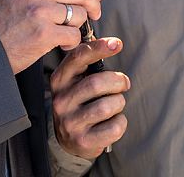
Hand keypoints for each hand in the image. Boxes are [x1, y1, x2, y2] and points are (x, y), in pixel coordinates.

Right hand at [0, 0, 102, 73]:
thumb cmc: (3, 24)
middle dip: (94, 4)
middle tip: (95, 14)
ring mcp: (41, 12)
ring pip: (79, 15)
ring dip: (79, 27)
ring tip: (68, 34)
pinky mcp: (44, 34)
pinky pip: (73, 35)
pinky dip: (72, 42)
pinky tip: (63, 45)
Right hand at [51, 38, 129, 158]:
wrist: (68, 141)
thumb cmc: (79, 102)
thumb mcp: (76, 80)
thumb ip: (89, 61)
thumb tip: (111, 42)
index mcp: (60, 79)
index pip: (79, 57)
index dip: (99, 48)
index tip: (117, 44)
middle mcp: (61, 100)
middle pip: (98, 83)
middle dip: (118, 81)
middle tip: (123, 83)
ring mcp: (70, 122)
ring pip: (108, 106)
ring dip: (119, 102)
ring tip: (116, 103)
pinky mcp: (83, 141)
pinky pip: (114, 127)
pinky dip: (120, 122)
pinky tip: (113, 121)